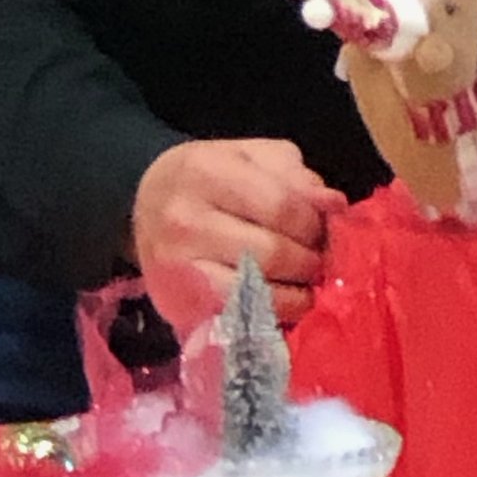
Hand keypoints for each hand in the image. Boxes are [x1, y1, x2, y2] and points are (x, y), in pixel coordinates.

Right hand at [132, 139, 342, 335]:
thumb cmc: (209, 180)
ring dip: (298, 295)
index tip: (324, 231)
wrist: (142, 207)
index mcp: (206, 172)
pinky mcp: (179, 304)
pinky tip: (281, 304)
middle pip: (275, 253)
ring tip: (305, 285)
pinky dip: (272, 316)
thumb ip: (295, 177)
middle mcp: (186, 220)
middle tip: (319, 262)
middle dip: (311, 262)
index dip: (316, 225)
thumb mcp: (250, 158)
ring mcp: (179, 267)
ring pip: (261, 291)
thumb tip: (334, 205)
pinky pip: (241, 318)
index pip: (284, 206)